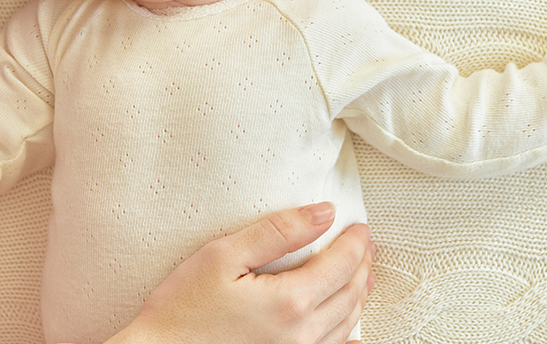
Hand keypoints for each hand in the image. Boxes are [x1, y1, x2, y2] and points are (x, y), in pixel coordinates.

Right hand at [116, 203, 374, 343]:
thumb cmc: (181, 310)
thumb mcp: (223, 256)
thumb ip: (278, 232)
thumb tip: (324, 213)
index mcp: (291, 302)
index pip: (341, 265)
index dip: (355, 242)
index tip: (360, 227)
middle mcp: (302, 335)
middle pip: (350, 295)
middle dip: (361, 265)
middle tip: (365, 246)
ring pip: (346, 325)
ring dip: (358, 296)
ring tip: (362, 276)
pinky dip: (347, 335)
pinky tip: (349, 329)